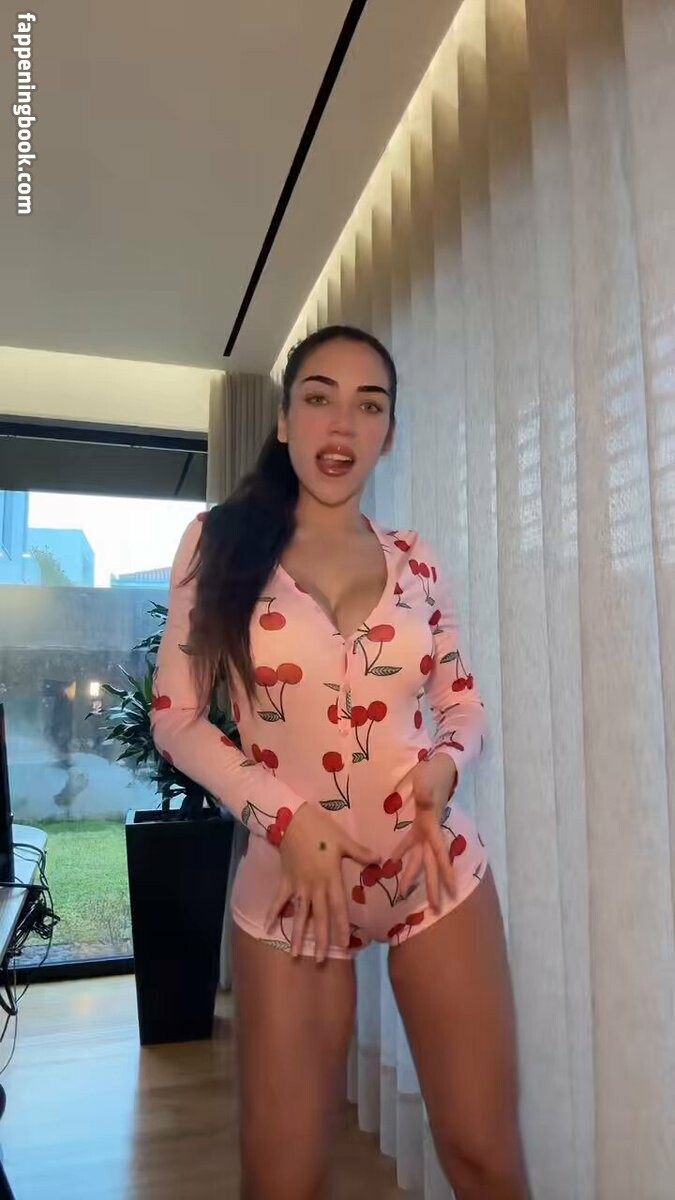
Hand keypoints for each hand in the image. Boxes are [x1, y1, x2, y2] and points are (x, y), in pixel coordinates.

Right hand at [266, 802, 378, 963]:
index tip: (345, 945)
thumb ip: (360, 853)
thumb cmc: (321, 829)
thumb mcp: (343, 840)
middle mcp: (314, 886)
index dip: (341, 926)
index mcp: (330, 878)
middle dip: (320, 939)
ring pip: (299, 914)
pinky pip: (279, 900)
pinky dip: (273, 913)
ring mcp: (298, 885)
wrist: (291, 820)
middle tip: (320, 961)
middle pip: (318, 917)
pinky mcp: (286, 881)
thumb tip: (380, 860)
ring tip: (295, 955)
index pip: (338, 907)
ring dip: (297, 934)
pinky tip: (269, 927)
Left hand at [395, 754, 457, 910]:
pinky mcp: (419, 824)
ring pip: (420, 858)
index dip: (446, 873)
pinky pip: (410, 843)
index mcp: (433, 827)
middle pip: (431, 865)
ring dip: (413, 875)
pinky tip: (391, 862)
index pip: (440, 854)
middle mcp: (431, 833)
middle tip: (436, 909)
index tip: (453, 891)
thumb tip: (424, 799)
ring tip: (404, 893)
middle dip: (433, 886)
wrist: (439, 766)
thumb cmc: (433, 774)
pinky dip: (401, 853)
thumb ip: (424, 792)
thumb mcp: (427, 782)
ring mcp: (425, 830)